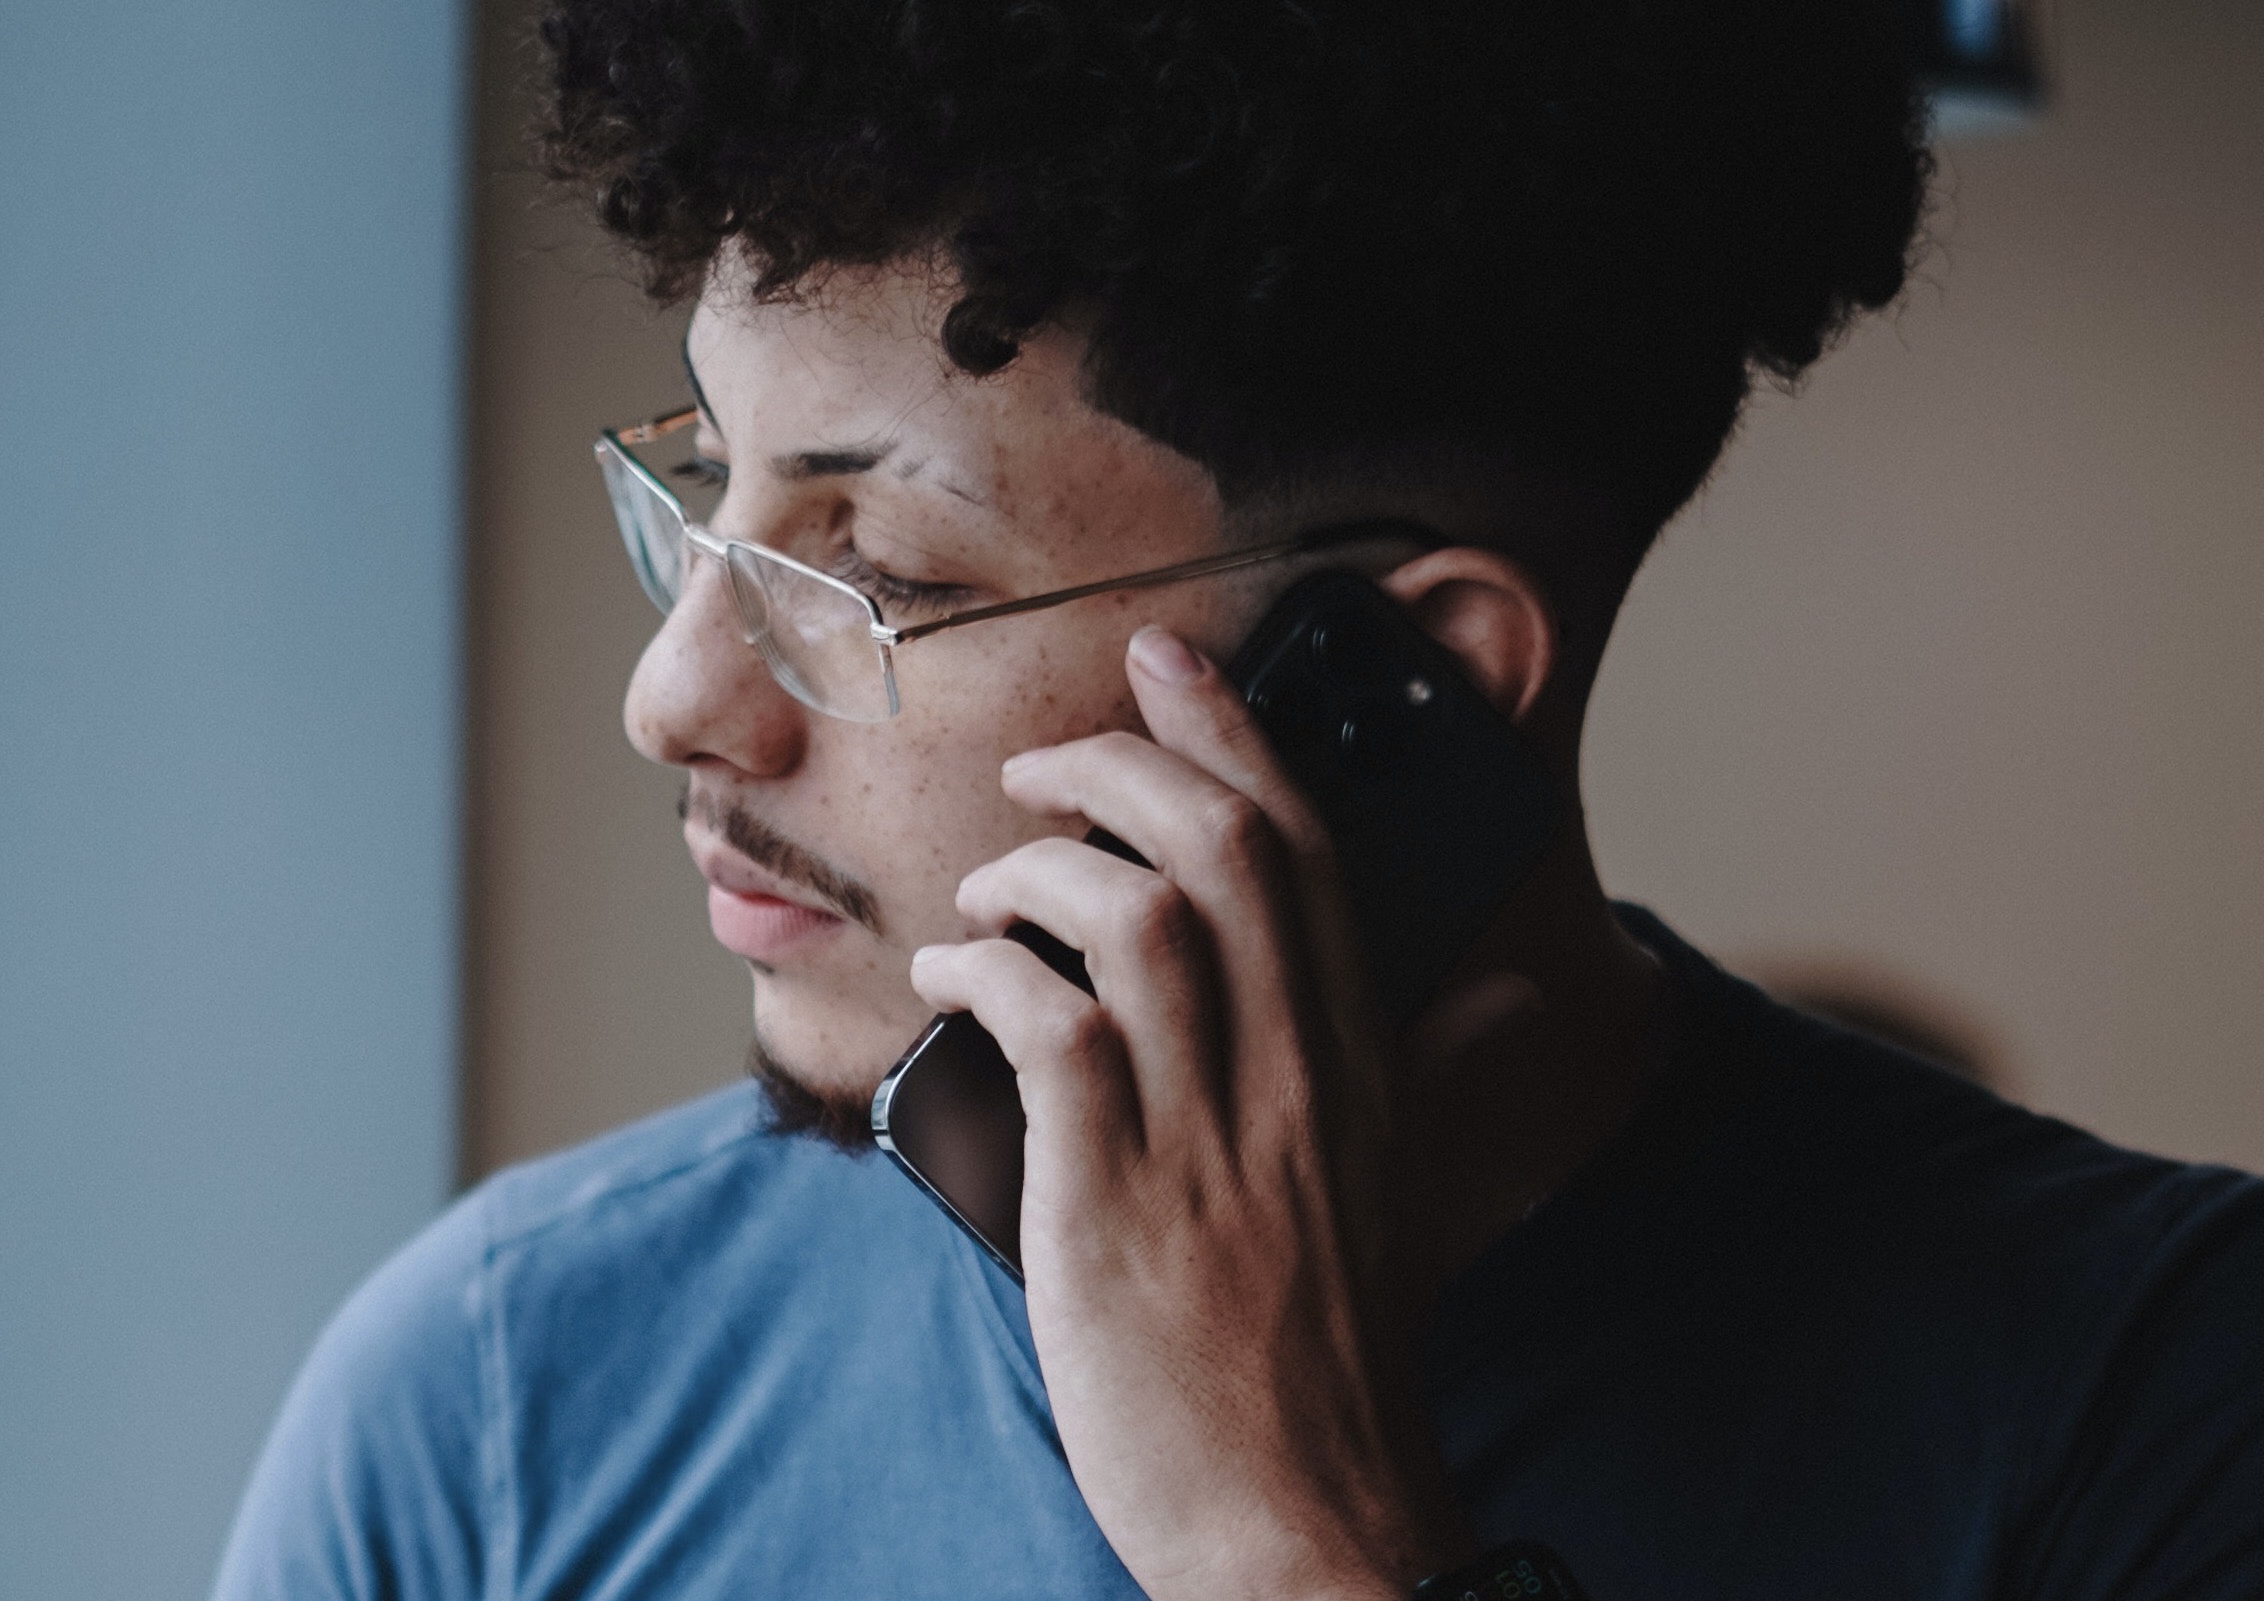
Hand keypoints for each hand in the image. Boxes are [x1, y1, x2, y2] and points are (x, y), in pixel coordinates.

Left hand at [910, 625, 1480, 1600]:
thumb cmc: (1331, 1353)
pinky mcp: (1115, 1203)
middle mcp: (1296, 1079)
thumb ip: (1444, 1074)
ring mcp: (1207, 1138)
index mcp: (1359, 1064)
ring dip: (1042, 870)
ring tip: (986, 890)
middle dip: (1124, 767)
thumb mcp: (1403, 1192)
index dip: (1232, 734)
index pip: (1310, 851)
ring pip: (1142, 919)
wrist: (1303, 1517)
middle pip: (1227, 850)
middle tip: (1047, 763)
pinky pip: (1051, 1030)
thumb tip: (1514, 993)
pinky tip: (948, 977)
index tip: (1167, 662)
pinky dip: (987, 973)